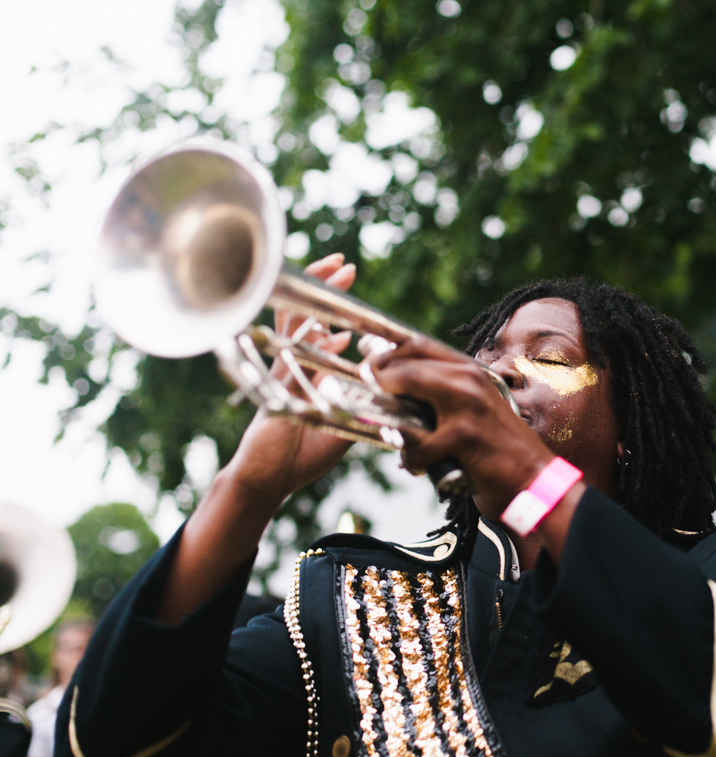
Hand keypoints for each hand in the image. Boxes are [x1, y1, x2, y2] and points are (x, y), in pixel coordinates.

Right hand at [158, 253, 357, 624]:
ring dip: (317, 303)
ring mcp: (281, 379)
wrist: (268, 481)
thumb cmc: (300, 454)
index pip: (316, 323)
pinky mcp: (277, 399)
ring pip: (294, 330)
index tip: (346, 277)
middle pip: (303, 314)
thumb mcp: (343, 425)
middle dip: (321, 287)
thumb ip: (364, 406)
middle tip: (343, 264)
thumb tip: (396, 394)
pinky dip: (313, 352)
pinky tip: (332, 338)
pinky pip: (295, 368)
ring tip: (332, 278)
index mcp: (305, 369)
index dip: (329, 300)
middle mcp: (290, 366)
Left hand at [368, 335, 553, 518]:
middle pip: (406, 363)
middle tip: (366, 395)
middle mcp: (468, 379)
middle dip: (377, 378)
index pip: (418, 343)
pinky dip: (411, 458)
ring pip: (406, 391)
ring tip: (392, 436)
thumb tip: (395, 390)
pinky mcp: (463, 434)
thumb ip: (442, 394)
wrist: (533, 476)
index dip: (385, 349)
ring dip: (391, 418)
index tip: (366, 358)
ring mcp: (466, 404)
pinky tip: (419, 467)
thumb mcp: (474, 408)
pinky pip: (416, 442)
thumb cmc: (498, 446)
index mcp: (470, 370)